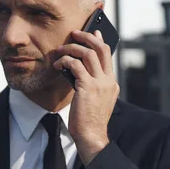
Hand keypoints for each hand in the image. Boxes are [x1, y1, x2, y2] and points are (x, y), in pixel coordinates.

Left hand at [54, 30, 119, 165]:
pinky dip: (65, 61)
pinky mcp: (88, 87)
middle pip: (101, 48)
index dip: (99, 41)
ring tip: (60, 50)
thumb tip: (78, 69)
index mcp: (112, 84)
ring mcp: (100, 83)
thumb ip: (92, 84)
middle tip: (74, 34)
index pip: (108, 55)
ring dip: (72, 48)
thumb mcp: (95, 100)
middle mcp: (109, 81)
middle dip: (87, 37)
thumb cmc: (89, 120)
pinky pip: (75, 65)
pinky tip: (57, 66)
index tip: (93, 32)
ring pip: (88, 53)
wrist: (91, 136)